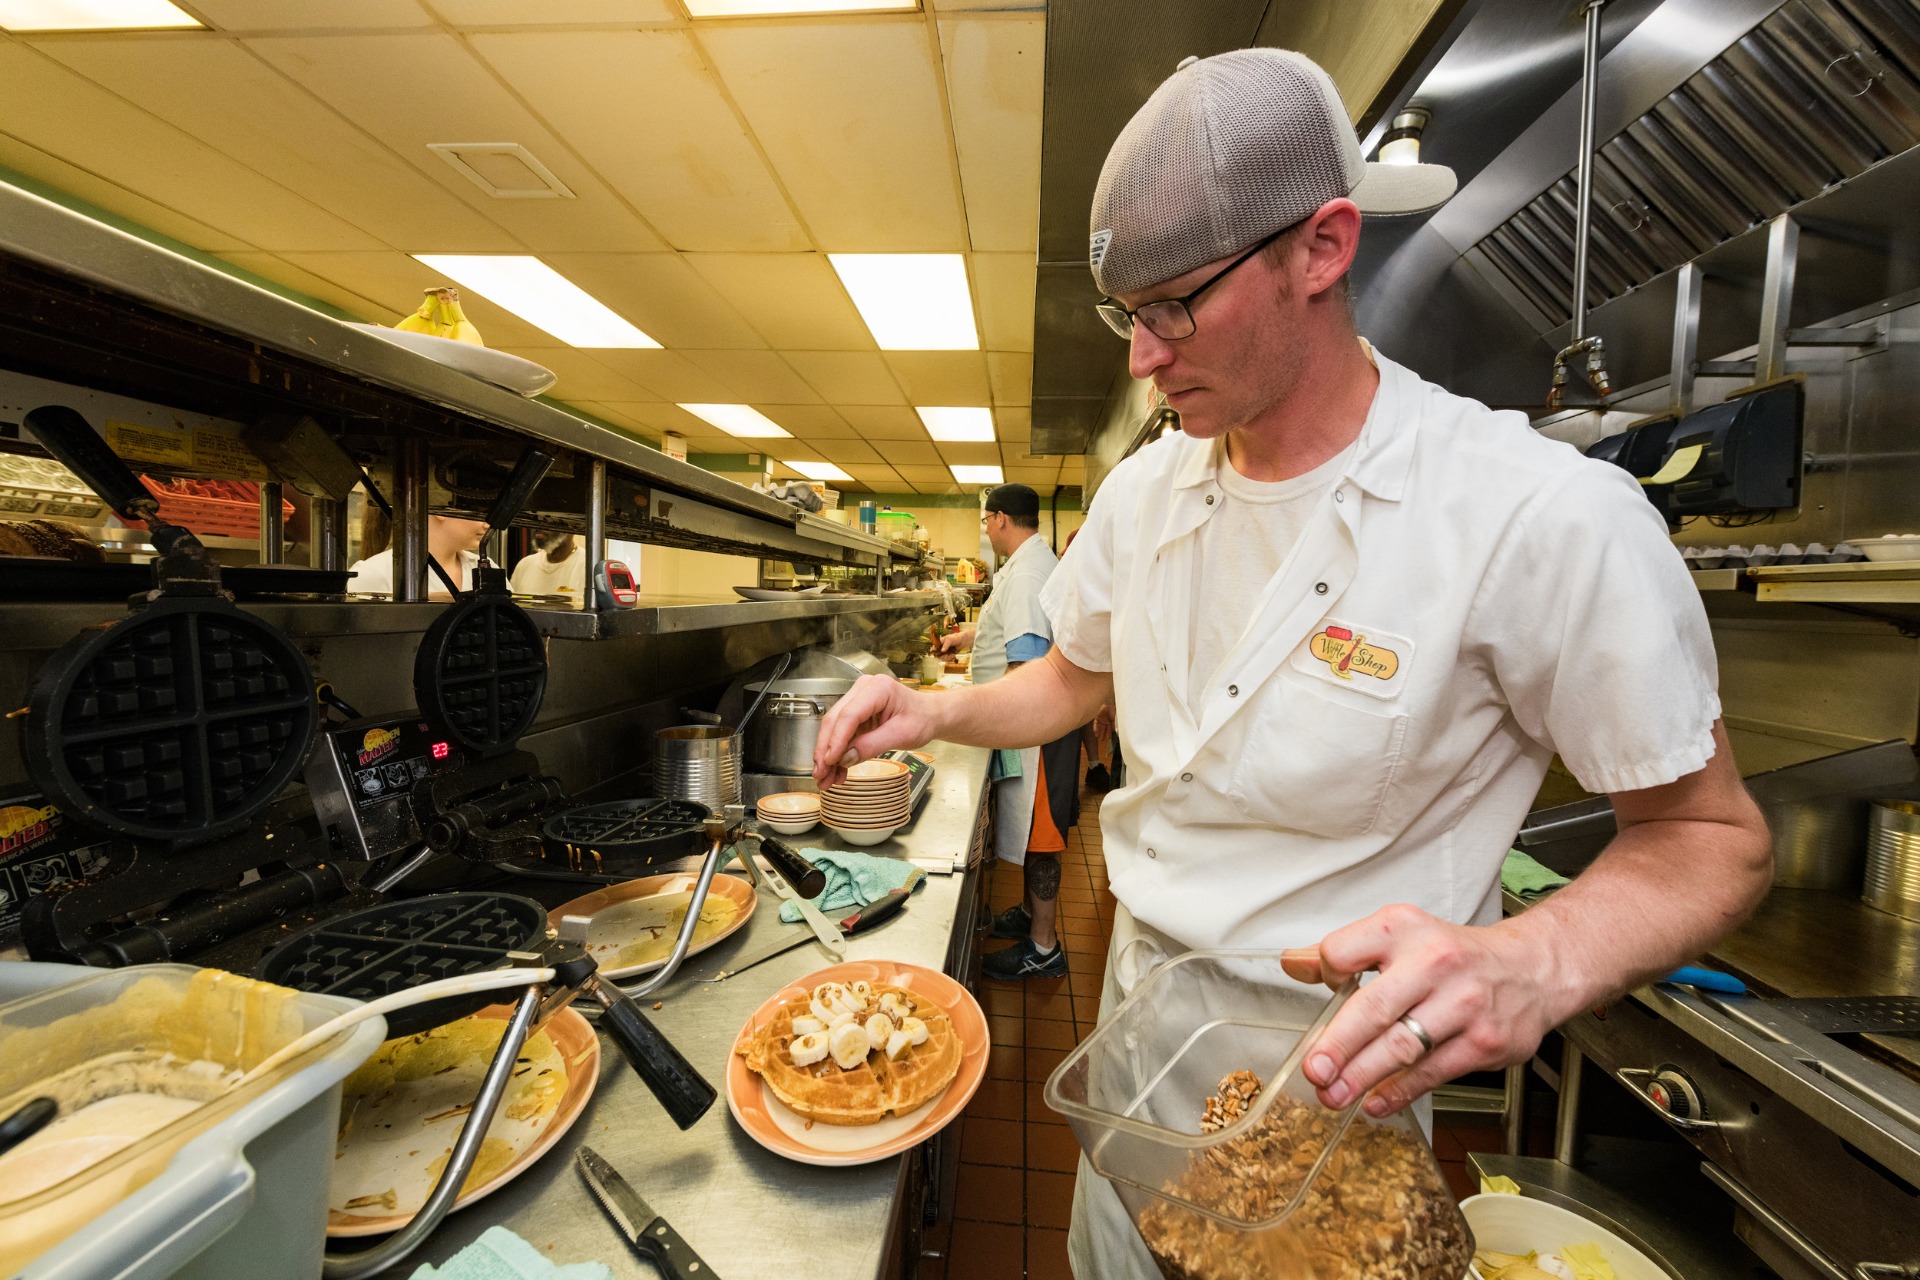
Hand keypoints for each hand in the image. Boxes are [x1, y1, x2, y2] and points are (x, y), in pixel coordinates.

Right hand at [811, 674, 942, 787]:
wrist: (930, 716)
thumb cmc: (922, 719)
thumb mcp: (902, 735)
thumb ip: (872, 745)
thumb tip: (845, 758)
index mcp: (878, 688)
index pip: (849, 715)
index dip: (836, 740)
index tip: (829, 761)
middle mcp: (863, 689)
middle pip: (836, 721)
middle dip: (826, 750)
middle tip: (820, 774)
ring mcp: (858, 700)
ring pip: (834, 729)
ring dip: (829, 755)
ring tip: (826, 778)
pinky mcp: (856, 713)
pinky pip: (842, 734)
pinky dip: (838, 754)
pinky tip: (837, 771)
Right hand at [934, 626, 974, 656]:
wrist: (963, 641)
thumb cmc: (955, 638)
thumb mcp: (949, 640)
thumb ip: (946, 645)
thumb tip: (942, 651)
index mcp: (939, 643)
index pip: (933, 648)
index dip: (934, 652)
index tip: (939, 654)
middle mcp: (941, 648)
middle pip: (938, 655)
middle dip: (943, 657)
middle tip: (948, 655)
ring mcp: (945, 652)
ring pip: (943, 658)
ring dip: (948, 658)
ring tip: (952, 655)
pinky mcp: (949, 655)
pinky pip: (947, 660)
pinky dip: (950, 659)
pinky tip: (954, 657)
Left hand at [1280, 904, 1561, 1116]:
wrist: (1531, 969)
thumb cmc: (1455, 955)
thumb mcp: (1399, 935)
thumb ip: (1346, 952)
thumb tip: (1293, 964)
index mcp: (1404, 929)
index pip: (1344, 950)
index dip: (1325, 972)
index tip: (1319, 991)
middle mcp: (1435, 963)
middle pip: (1374, 1007)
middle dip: (1338, 1044)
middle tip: (1314, 1070)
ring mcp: (1463, 1004)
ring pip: (1403, 1046)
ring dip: (1362, 1076)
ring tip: (1333, 1094)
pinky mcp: (1484, 1042)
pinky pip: (1432, 1072)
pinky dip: (1399, 1091)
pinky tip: (1375, 1102)